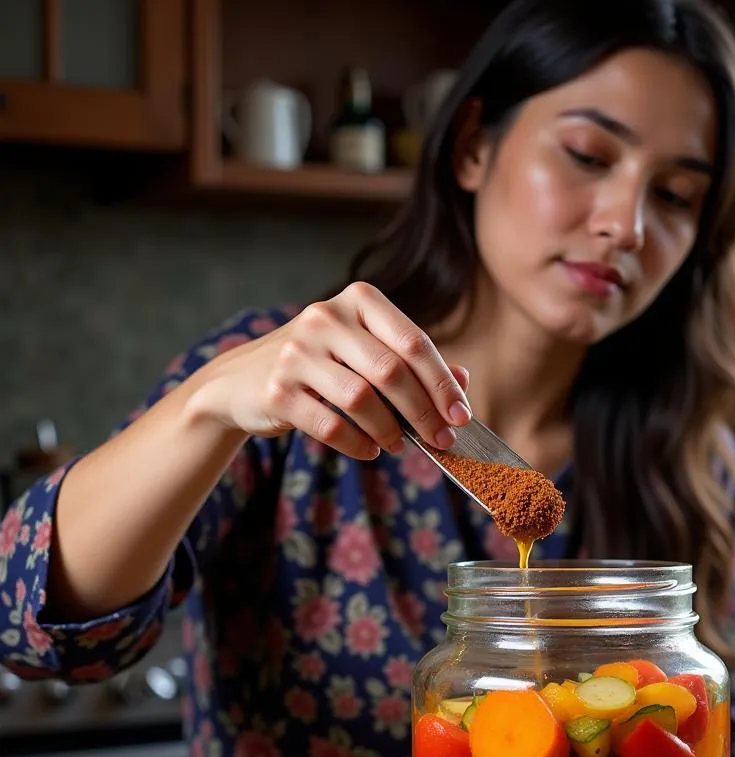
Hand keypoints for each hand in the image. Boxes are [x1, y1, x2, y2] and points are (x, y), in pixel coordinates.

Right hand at [193, 282, 471, 459]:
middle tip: (440, 440)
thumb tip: (463, 382)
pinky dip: (357, 444)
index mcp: (357, 300)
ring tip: (398, 445)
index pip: (413, 342)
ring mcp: (296, 352)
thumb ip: (413, 363)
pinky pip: (330, 425)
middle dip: (424, 413)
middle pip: (391, 372)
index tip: (462, 416)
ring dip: (390, 431)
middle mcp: (324, 318)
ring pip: (361, 400)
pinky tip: (369, 450)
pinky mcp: (276, 390)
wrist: (241, 381)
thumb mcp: (365, 351)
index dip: (442, 383)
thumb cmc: (320, 365)